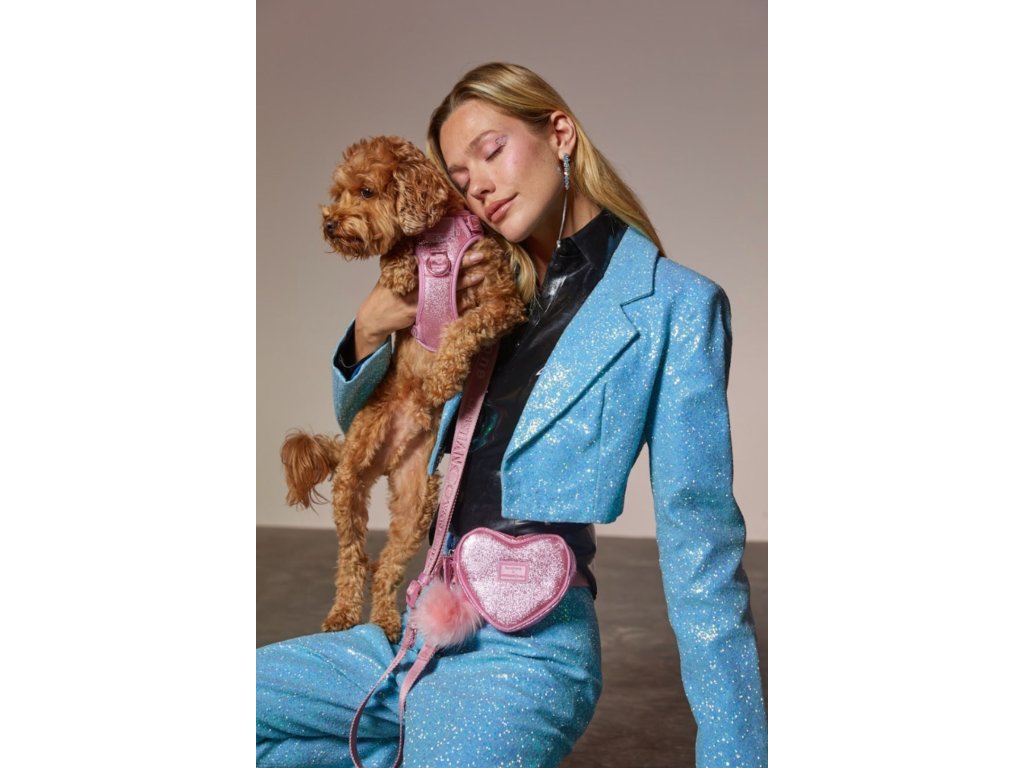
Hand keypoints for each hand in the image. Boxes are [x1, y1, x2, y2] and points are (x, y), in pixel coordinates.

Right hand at [353, 251, 485, 359]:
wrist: (373, 317)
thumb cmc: (387, 292)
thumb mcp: (394, 273)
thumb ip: (410, 264)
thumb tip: (427, 248)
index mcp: (407, 267)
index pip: (431, 254)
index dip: (449, 248)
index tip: (464, 240)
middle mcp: (412, 280)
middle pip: (441, 269)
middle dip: (462, 262)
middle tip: (480, 254)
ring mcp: (415, 296)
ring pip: (445, 288)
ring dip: (464, 282)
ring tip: (480, 275)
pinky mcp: (417, 312)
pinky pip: (441, 308)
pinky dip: (456, 306)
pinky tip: (471, 302)